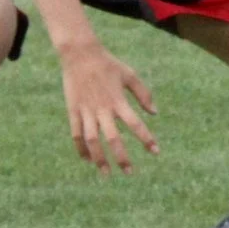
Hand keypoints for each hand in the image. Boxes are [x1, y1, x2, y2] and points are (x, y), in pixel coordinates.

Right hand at [59, 40, 158, 173]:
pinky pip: (76, 134)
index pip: (136, 124)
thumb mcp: (130, 75)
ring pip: (92, 141)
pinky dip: (81, 148)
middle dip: (121, 158)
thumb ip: (143, 94)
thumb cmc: (108, 64)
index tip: (155, 152)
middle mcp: (102, 109)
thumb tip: (155, 113)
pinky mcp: (73, 110)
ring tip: (106, 173)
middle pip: (112, 139)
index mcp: (118, 101)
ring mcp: (86, 111)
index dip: (146, 139)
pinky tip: (87, 160)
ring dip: (99, 159)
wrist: (80, 54)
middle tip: (130, 172)